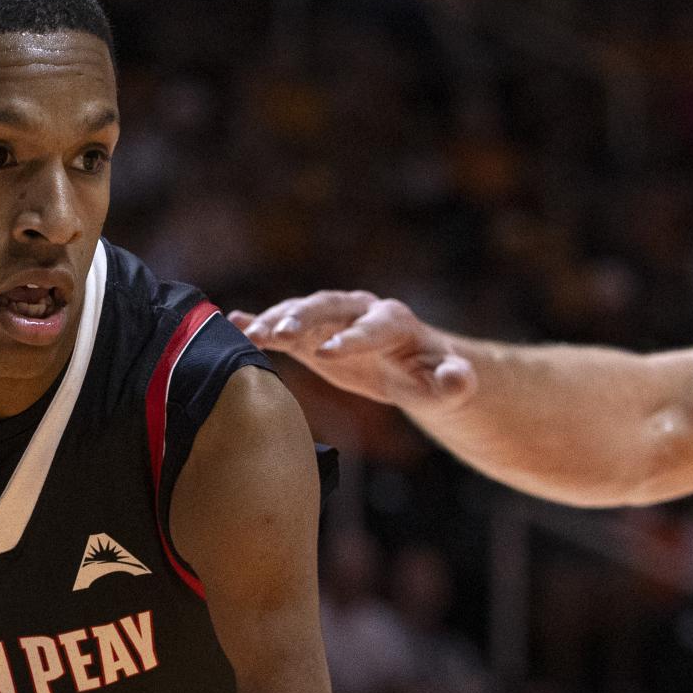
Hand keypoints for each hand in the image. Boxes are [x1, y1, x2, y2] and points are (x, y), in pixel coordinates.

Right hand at [230, 292, 475, 416]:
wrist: (411, 367)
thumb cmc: (433, 377)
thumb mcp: (449, 384)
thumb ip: (453, 381)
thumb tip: (459, 378)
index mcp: (394, 322)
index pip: (371, 328)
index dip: (351, 339)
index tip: (328, 354)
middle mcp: (359, 311)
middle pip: (328, 308)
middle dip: (302, 318)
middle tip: (276, 334)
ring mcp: (331, 320)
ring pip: (301, 312)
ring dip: (273, 320)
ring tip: (245, 333)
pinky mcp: (311, 334)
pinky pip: (284, 325)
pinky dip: (259, 322)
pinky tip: (233, 323)